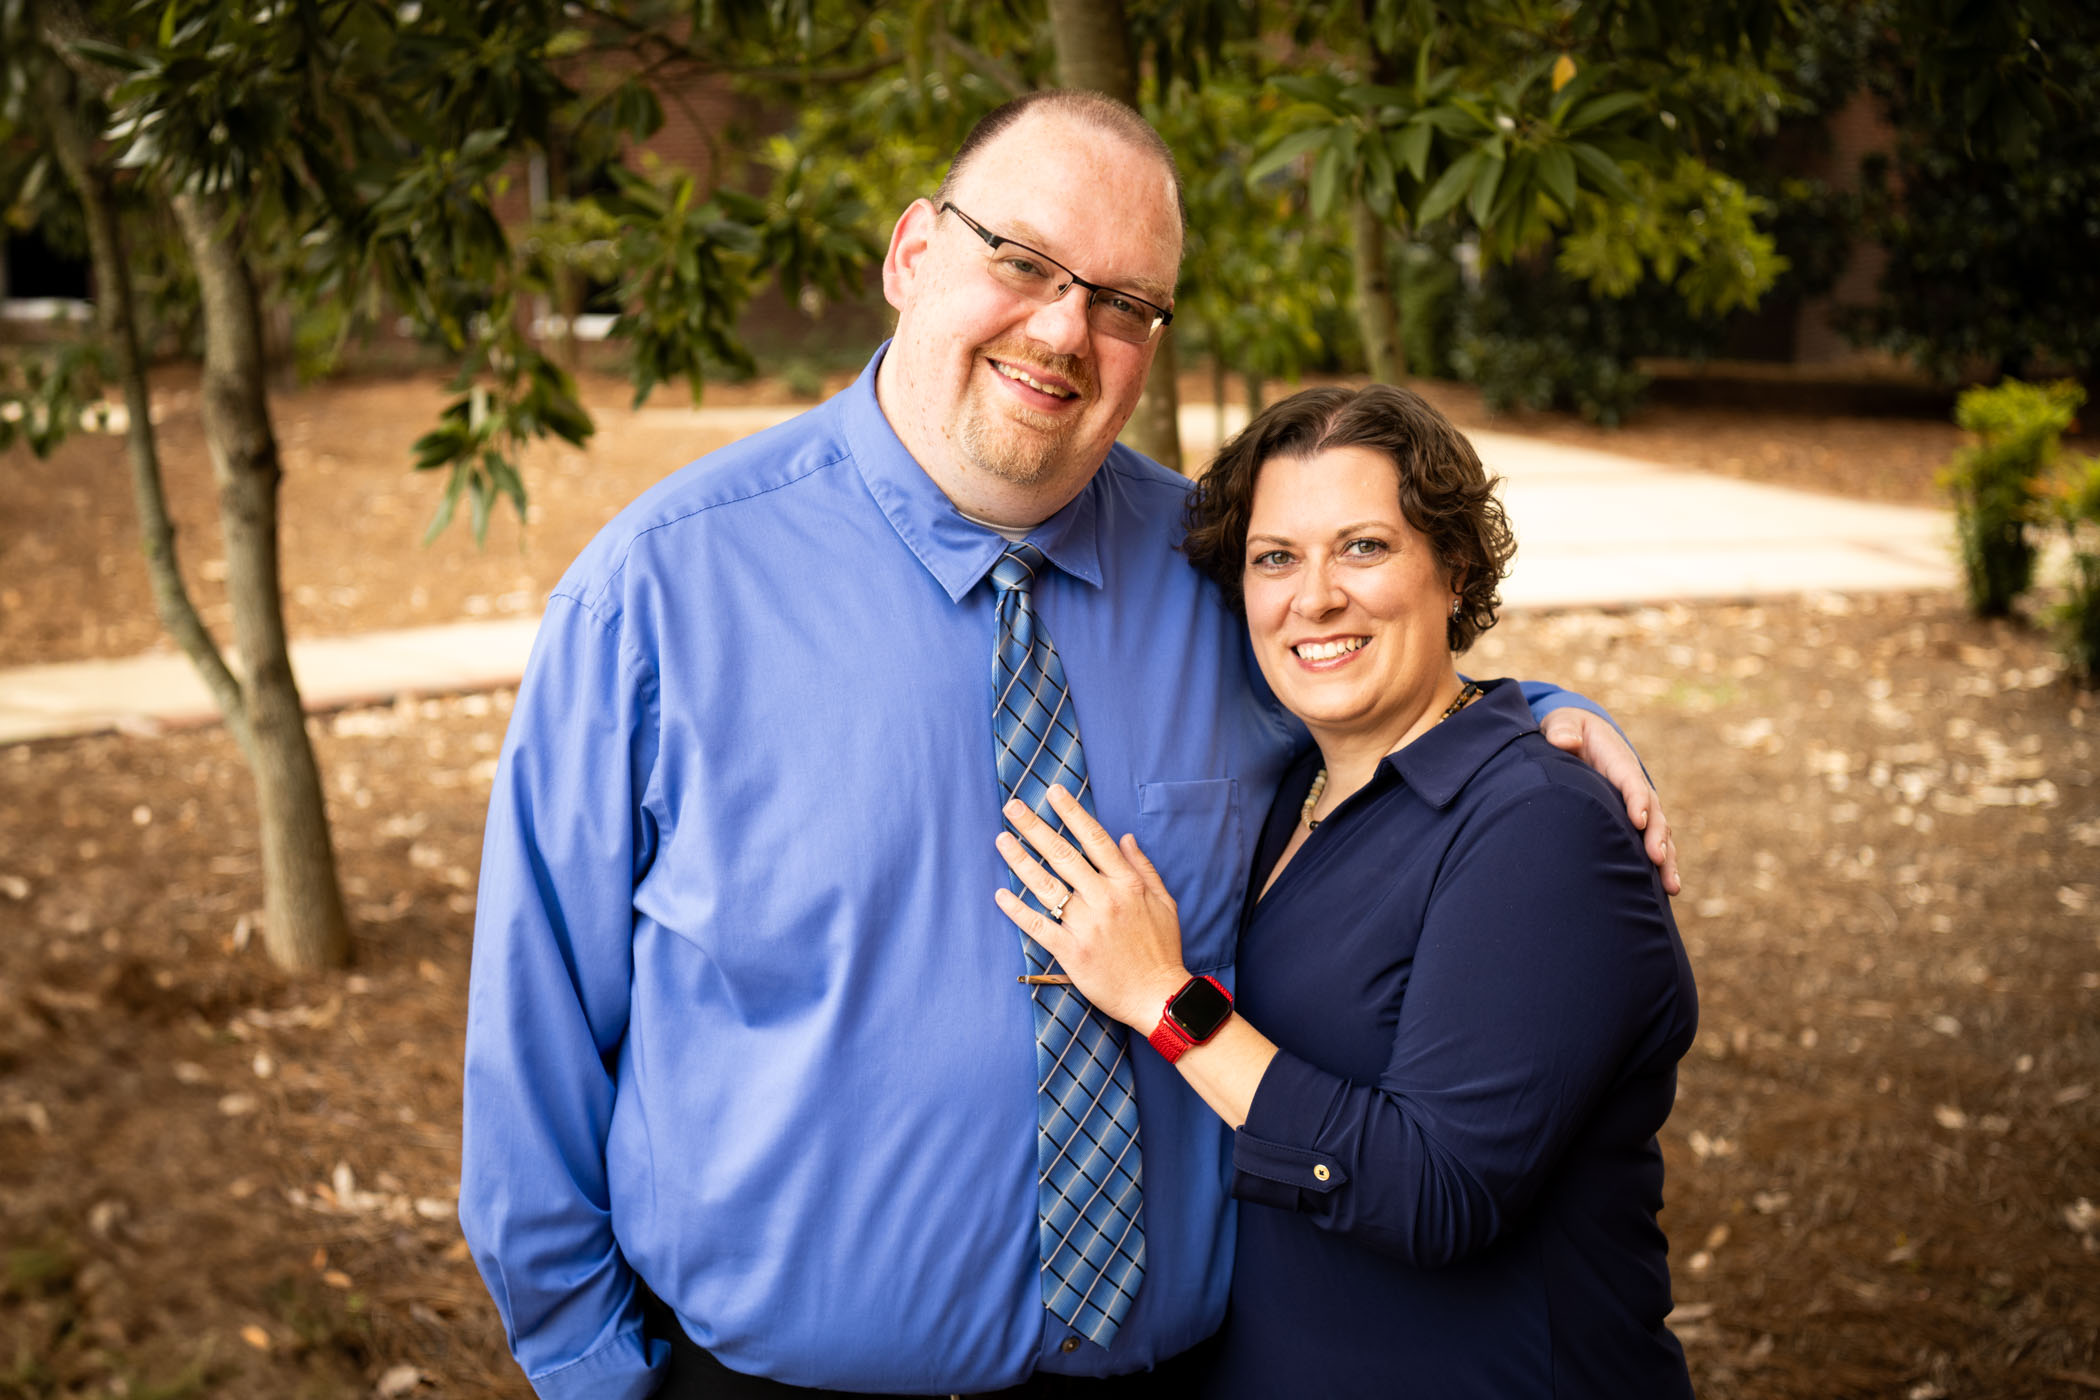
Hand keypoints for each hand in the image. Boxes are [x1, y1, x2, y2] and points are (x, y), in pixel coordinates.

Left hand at [993, 786, 1190, 1031]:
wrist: (1158, 997)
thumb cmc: (1162, 949)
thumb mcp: (1164, 901)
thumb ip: (1142, 867)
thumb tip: (1124, 838)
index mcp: (1126, 884)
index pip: (1094, 839)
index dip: (1072, 813)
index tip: (1053, 793)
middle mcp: (1104, 899)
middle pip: (1062, 855)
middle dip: (1035, 827)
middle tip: (1012, 807)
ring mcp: (1085, 926)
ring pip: (1046, 886)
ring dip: (1020, 861)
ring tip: (1002, 840)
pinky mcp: (1071, 952)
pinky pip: (1039, 926)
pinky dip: (1018, 910)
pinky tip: (1001, 894)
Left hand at [1539, 708, 1681, 895]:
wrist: (1581, 736)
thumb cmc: (1569, 731)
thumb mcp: (1563, 724)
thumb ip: (1563, 730)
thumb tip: (1564, 741)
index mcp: (1619, 763)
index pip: (1631, 783)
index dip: (1636, 800)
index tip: (1636, 820)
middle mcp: (1634, 785)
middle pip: (1652, 812)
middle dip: (1656, 836)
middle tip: (1656, 859)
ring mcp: (1638, 804)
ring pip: (1658, 831)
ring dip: (1666, 858)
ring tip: (1670, 887)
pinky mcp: (1634, 820)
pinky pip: (1651, 841)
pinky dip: (1661, 864)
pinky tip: (1666, 890)